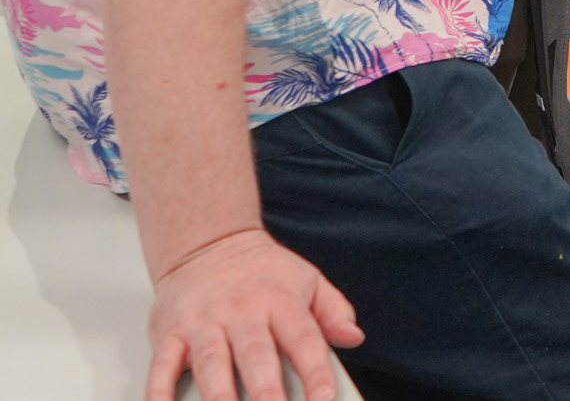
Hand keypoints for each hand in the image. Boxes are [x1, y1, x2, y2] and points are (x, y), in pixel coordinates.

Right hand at [145, 228, 361, 400]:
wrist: (208, 242)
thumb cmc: (262, 271)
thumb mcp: (308, 280)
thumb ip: (333, 311)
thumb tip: (353, 337)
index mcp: (280, 302)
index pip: (304, 341)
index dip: (316, 373)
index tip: (324, 400)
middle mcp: (241, 313)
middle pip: (256, 357)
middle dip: (267, 395)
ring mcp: (203, 324)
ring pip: (212, 364)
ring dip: (219, 397)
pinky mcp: (170, 334)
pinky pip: (162, 367)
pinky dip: (158, 394)